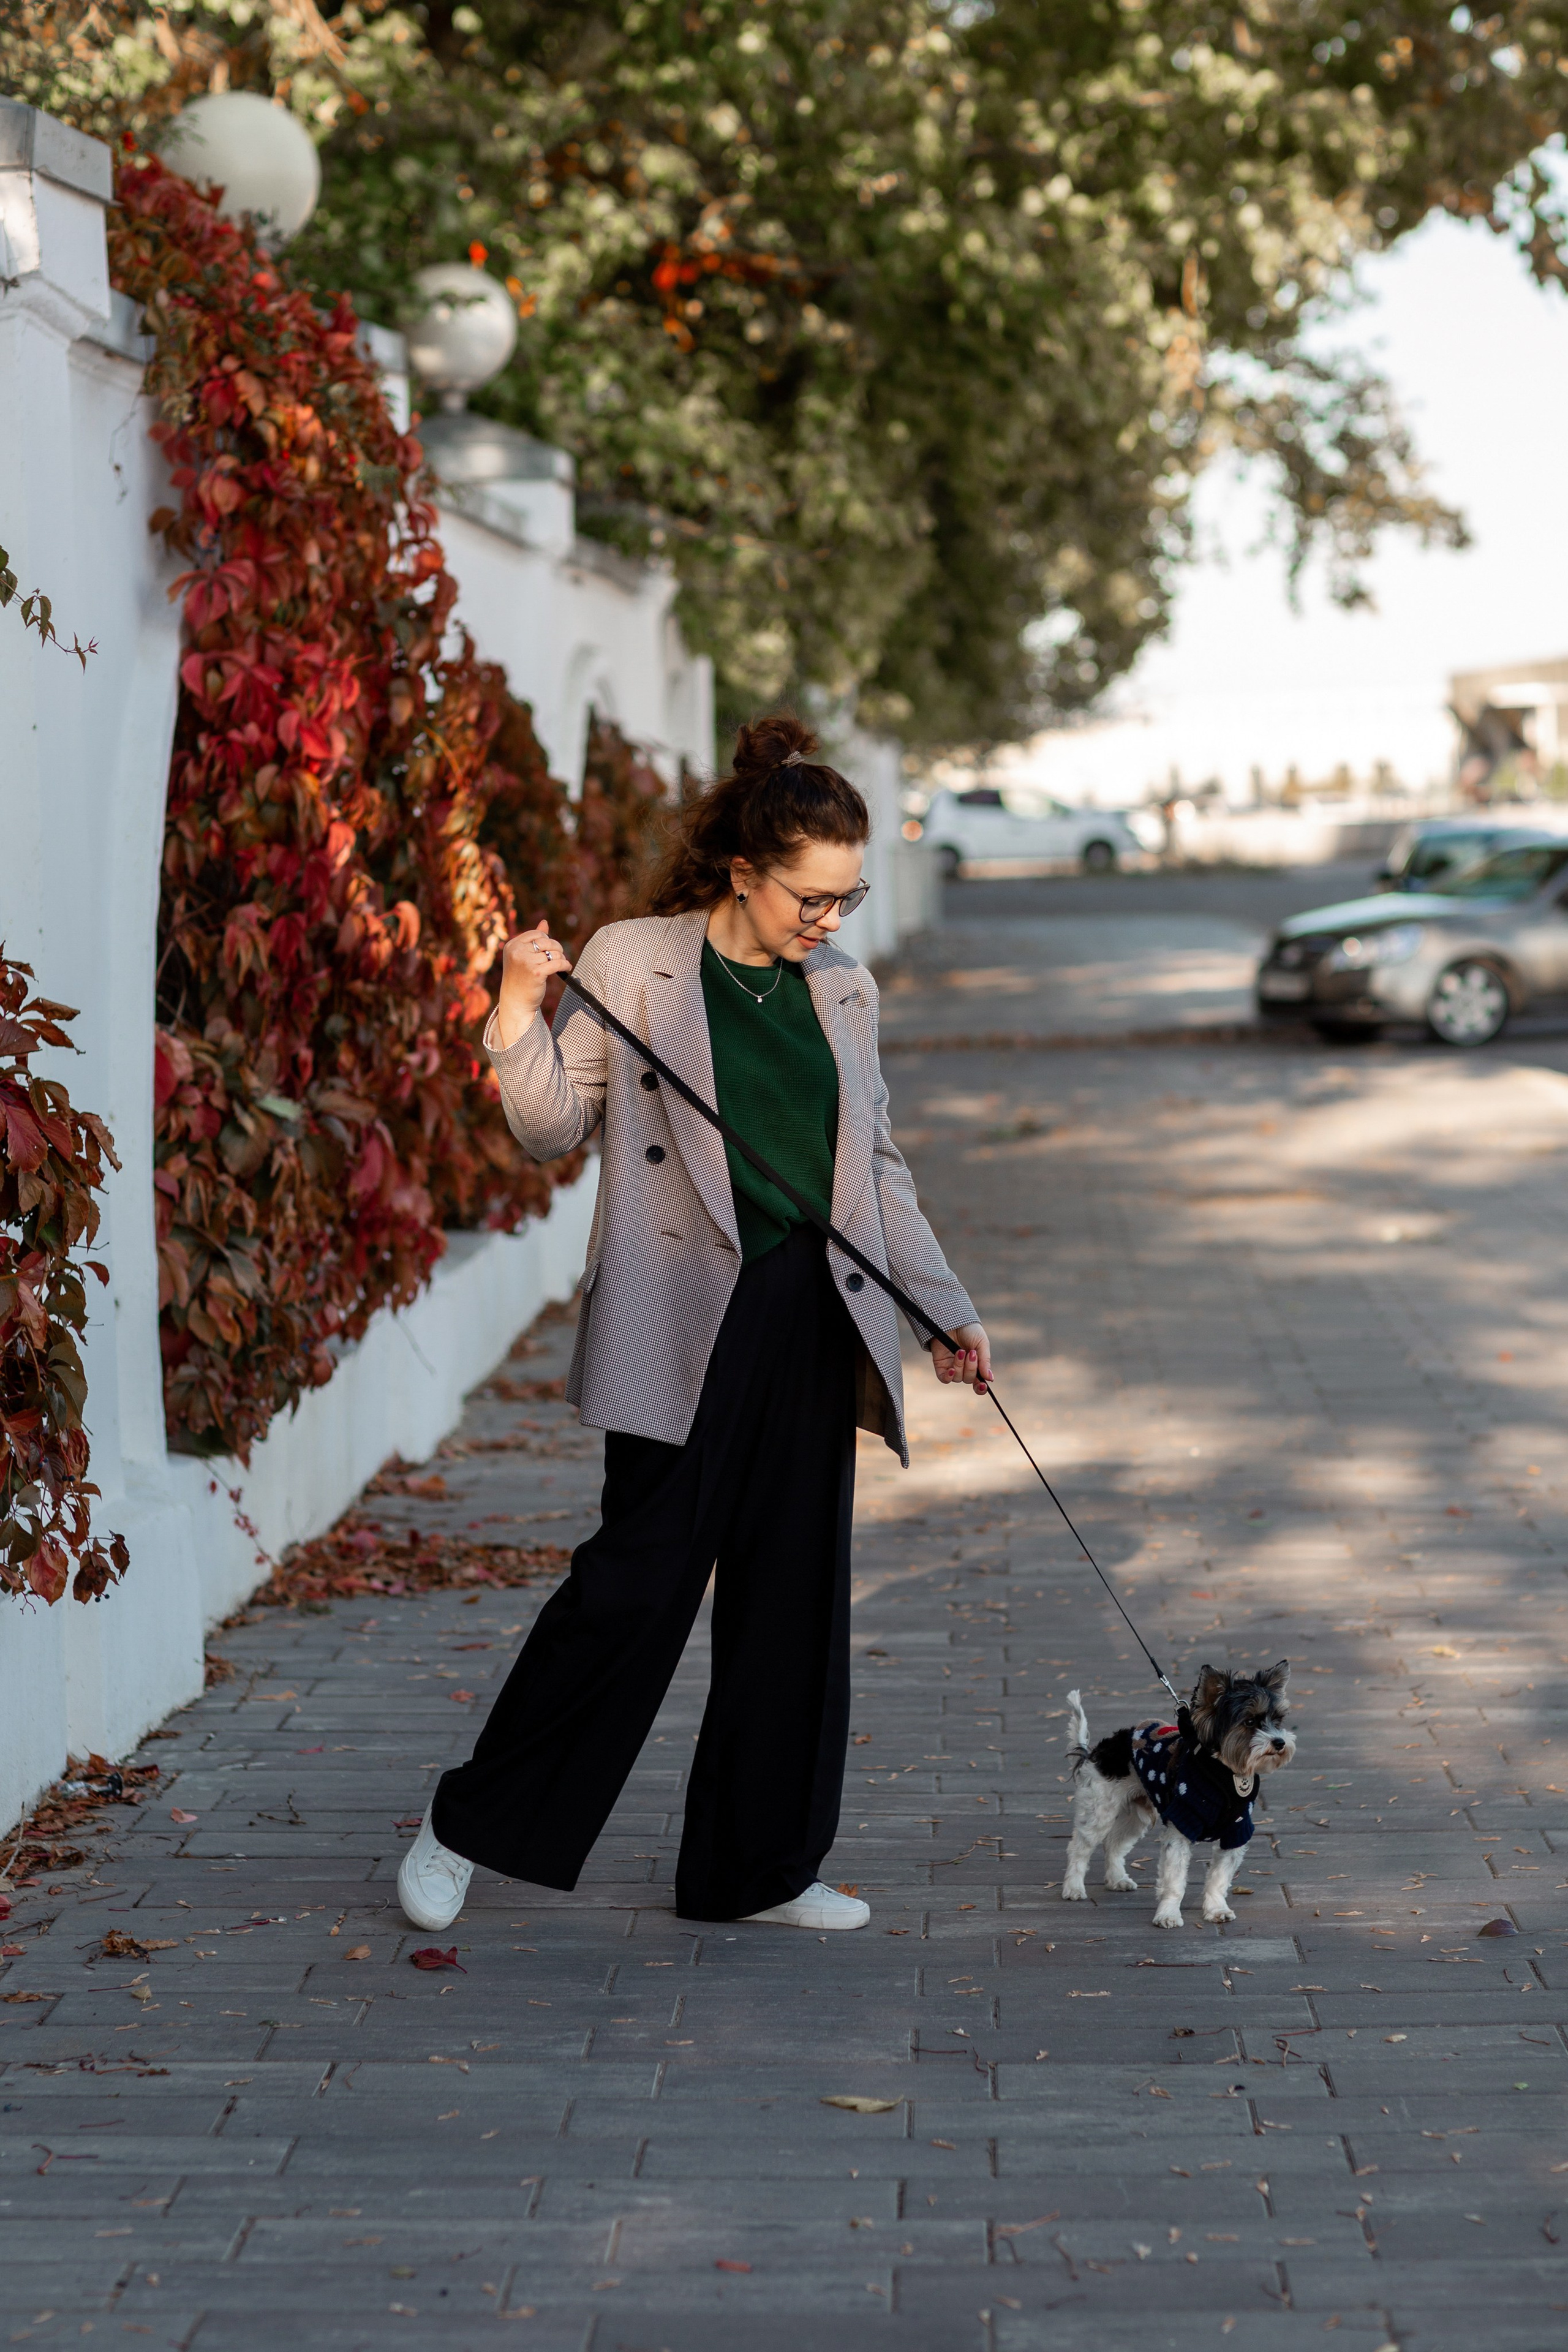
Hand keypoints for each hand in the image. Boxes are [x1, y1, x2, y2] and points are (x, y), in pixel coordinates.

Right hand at [494, 919, 572, 1048]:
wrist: (516, 1001)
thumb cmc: (520, 978)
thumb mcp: (523, 956)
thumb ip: (533, 940)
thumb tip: (544, 922)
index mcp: (512, 946)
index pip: (536, 934)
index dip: (546, 940)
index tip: (550, 949)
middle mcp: (517, 952)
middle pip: (546, 942)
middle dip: (556, 947)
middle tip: (560, 955)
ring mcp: (526, 963)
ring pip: (553, 953)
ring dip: (561, 957)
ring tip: (562, 963)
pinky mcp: (536, 973)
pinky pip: (557, 963)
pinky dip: (565, 965)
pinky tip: (567, 968)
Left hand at [932, 1321, 990, 1392]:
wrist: (953, 1320)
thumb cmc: (969, 1330)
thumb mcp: (982, 1344)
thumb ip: (985, 1361)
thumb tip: (990, 1379)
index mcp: (976, 1365)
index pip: (979, 1383)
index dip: (980, 1388)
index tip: (983, 1385)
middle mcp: (964, 1369)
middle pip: (969, 1379)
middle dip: (971, 1368)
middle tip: (971, 1353)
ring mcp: (952, 1368)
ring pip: (958, 1378)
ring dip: (960, 1366)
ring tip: (960, 1351)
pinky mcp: (941, 1366)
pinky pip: (944, 1378)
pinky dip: (949, 1376)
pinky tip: (951, 1369)